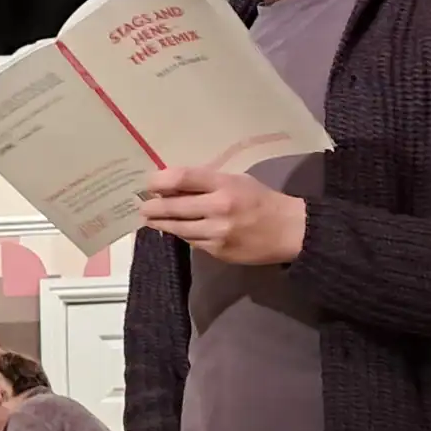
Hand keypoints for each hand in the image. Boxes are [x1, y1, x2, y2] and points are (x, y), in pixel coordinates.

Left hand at [139, 164, 306, 263]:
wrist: (288, 231)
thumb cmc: (260, 200)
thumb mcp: (237, 181)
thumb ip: (207, 183)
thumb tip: (172, 185)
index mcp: (225, 185)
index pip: (183, 178)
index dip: (160, 180)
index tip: (149, 183)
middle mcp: (219, 208)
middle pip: (173, 206)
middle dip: (153, 206)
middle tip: (142, 206)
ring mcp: (217, 233)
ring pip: (178, 228)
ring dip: (160, 223)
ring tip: (149, 219)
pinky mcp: (218, 251)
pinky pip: (191, 241)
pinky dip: (180, 234)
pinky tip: (173, 229)